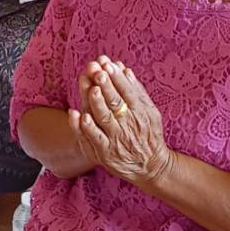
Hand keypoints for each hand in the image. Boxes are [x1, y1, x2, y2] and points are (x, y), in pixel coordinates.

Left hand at [70, 57, 171, 187]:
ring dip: (96, 102)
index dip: (116, 78)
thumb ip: (137, 90)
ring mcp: (117, 139)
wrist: (151, 167)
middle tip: (96, 69)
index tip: (107, 63)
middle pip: (116, 102)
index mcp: (141, 112)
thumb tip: (124, 68)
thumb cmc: (148, 133)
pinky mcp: (106, 153)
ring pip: (105, 118)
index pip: (128, 92)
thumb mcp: (150, 111)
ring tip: (91, 87)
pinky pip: (94, 139)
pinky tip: (78, 114)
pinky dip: (87, 127)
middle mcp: (130, 125)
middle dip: (106, 85)